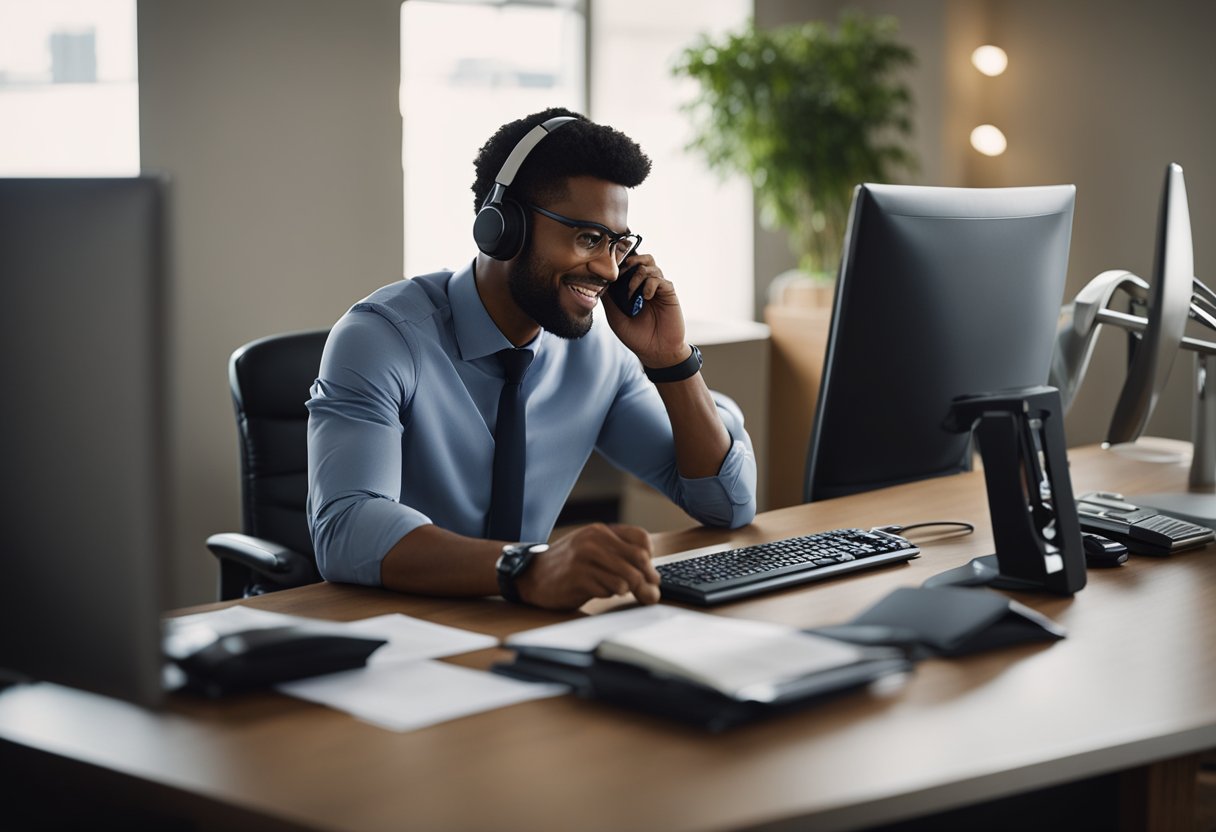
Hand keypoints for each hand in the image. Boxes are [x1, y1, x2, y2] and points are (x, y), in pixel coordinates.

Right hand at [516, 523, 660, 610]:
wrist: (531, 576)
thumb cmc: (567, 565)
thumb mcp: (592, 551)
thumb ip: (620, 558)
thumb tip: (654, 582)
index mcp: (601, 531)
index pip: (641, 539)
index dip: (650, 559)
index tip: (648, 572)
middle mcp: (594, 541)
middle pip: (639, 561)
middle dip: (646, 580)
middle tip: (646, 593)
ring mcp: (585, 558)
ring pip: (626, 579)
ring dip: (624, 590)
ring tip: (612, 589)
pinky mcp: (578, 578)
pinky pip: (608, 591)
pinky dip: (607, 594)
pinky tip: (595, 591)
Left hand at [601, 253, 689, 368]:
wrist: (655, 352)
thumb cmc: (636, 337)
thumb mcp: (615, 318)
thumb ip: (609, 300)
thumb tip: (597, 282)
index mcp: (633, 289)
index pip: (628, 266)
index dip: (620, 262)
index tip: (610, 266)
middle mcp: (646, 285)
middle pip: (642, 258)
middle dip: (631, 260)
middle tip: (621, 272)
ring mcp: (658, 289)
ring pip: (650, 265)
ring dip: (638, 275)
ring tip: (632, 293)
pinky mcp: (669, 294)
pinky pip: (660, 280)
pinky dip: (650, 284)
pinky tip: (645, 298)